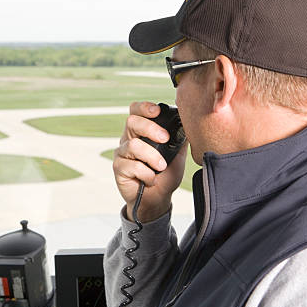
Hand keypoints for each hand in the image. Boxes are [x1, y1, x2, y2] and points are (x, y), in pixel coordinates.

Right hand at [113, 101, 186, 222]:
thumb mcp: (178, 154)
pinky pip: (131, 166)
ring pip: (133, 145)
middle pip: (132, 122)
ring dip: (152, 156)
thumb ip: (180, 138)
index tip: (157, 111)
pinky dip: (146, 173)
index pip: (136, 111)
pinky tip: (151, 179)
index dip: (144, 107)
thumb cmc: (166, 175)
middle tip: (164, 139)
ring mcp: (122, 153)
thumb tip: (187, 123)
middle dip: (150, 128)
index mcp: (141, 131)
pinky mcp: (118, 168)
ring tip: (161, 166)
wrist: (158, 199)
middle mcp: (129, 139)